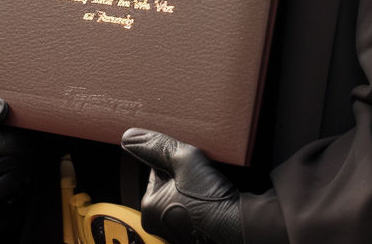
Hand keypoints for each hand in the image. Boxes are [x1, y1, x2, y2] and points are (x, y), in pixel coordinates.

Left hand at [121, 129, 241, 243]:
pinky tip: (215, 197)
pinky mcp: (195, 235)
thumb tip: (130, 136)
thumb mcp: (184, 161)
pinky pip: (195, 211)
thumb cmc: (211, 201)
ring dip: (195, 188)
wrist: (242, 227)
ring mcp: (178, 232)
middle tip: (201, 173)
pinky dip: (204, 202)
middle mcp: (160, 225)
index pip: (156, 171)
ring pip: (184, 198)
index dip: (174, 160)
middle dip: (185, 176)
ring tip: (209, 184)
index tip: (187, 159)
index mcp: (149, 208)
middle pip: (170, 185)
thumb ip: (158, 146)